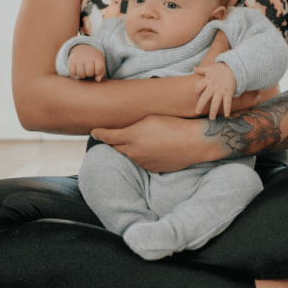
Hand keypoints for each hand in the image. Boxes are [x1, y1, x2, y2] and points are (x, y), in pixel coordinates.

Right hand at [68, 44, 105, 81]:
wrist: (83, 47)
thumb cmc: (93, 58)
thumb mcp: (100, 62)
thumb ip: (101, 72)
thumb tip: (97, 80)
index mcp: (97, 56)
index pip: (99, 69)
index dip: (98, 72)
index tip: (96, 69)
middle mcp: (87, 57)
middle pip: (89, 73)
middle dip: (90, 74)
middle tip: (89, 69)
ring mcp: (78, 59)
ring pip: (81, 74)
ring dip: (82, 75)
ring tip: (83, 70)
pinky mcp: (71, 61)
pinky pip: (72, 73)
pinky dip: (74, 74)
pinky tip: (77, 70)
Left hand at [91, 115, 205, 172]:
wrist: (192, 142)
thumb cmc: (173, 124)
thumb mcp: (150, 119)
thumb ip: (133, 125)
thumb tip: (124, 130)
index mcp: (131, 136)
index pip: (108, 136)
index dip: (99, 133)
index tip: (94, 131)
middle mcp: (133, 151)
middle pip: (116, 147)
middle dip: (114, 141)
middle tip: (115, 134)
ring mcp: (142, 161)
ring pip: (129, 154)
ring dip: (130, 148)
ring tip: (142, 139)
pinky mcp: (151, 168)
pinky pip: (141, 161)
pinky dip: (142, 155)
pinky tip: (154, 148)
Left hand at [193, 62, 238, 118]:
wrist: (234, 68)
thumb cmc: (221, 69)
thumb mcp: (210, 68)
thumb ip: (201, 70)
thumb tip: (193, 68)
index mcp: (207, 80)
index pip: (198, 87)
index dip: (197, 90)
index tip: (198, 93)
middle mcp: (213, 86)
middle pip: (204, 97)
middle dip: (200, 105)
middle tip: (197, 112)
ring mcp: (221, 90)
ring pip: (215, 102)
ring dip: (213, 111)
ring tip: (212, 118)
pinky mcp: (228, 92)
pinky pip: (227, 102)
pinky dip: (227, 109)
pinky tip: (227, 115)